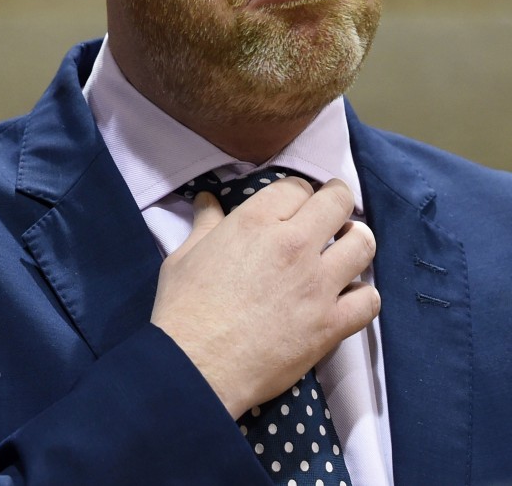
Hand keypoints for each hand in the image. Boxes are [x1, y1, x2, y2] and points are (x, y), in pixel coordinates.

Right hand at [151, 177, 379, 418]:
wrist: (196, 368)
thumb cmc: (184, 309)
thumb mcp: (185, 255)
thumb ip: (205, 223)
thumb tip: (207, 200)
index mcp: (256, 221)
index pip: (297, 186)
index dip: (298, 194)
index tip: (296, 205)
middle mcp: (293, 244)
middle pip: (337, 201)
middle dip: (336, 201)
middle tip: (331, 214)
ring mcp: (317, 284)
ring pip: (363, 244)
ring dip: (356, 242)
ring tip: (345, 251)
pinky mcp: (330, 323)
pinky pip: (369, 300)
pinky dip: (363, 296)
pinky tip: (348, 297)